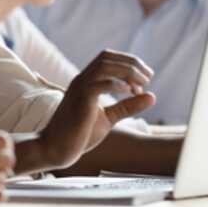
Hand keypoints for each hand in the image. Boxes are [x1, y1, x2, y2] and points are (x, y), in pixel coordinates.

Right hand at [38, 49, 155, 168]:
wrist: (55, 148)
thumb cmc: (79, 135)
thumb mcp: (108, 118)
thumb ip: (127, 107)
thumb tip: (152, 96)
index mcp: (86, 82)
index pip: (107, 58)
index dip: (128, 62)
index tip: (145, 77)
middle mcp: (82, 80)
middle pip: (107, 58)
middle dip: (131, 63)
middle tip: (148, 77)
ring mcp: (79, 89)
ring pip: (104, 66)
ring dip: (127, 71)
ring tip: (141, 84)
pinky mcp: (80, 100)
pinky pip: (99, 84)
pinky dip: (117, 84)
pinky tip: (130, 92)